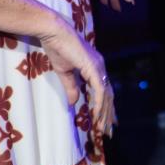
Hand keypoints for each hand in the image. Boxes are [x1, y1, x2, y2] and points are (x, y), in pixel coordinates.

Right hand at [38, 16, 116, 136]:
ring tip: (103, 129)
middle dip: (109, 115)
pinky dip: (99, 103)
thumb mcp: (64, 73)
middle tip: (109, 131)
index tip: (109, 121)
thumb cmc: (58, 48)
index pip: (105, 91)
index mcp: (95, 68)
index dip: (107, 107)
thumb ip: (71, 87)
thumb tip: (73, 102)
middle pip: (109, 95)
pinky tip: (97, 115)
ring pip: (106, 95)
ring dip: (104, 113)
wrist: (54, 33)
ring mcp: (98, 67)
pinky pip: (99, 90)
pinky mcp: (93, 67)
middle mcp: (100, 68)